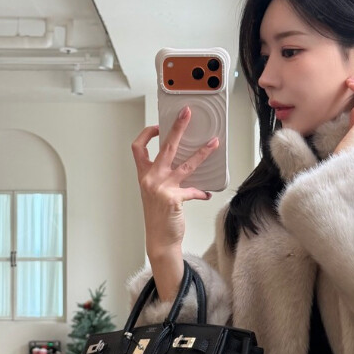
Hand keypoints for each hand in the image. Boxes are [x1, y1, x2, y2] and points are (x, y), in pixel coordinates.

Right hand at [131, 107, 219, 253]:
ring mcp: (162, 188)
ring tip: (214, 143)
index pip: (139, 148)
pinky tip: (206, 193)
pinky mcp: (174, 198)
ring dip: (202, 153)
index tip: (158, 126)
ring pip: (186, 164)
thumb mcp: (153, 194)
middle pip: (166, 146)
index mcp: (144, 176)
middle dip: (178, 127)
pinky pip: (194, 190)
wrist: (159, 240)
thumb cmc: (157, 217)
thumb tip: (181, 162)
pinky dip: (201, 192)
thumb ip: (163, 178)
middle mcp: (151, 179)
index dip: (147, 134)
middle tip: (187, 114)